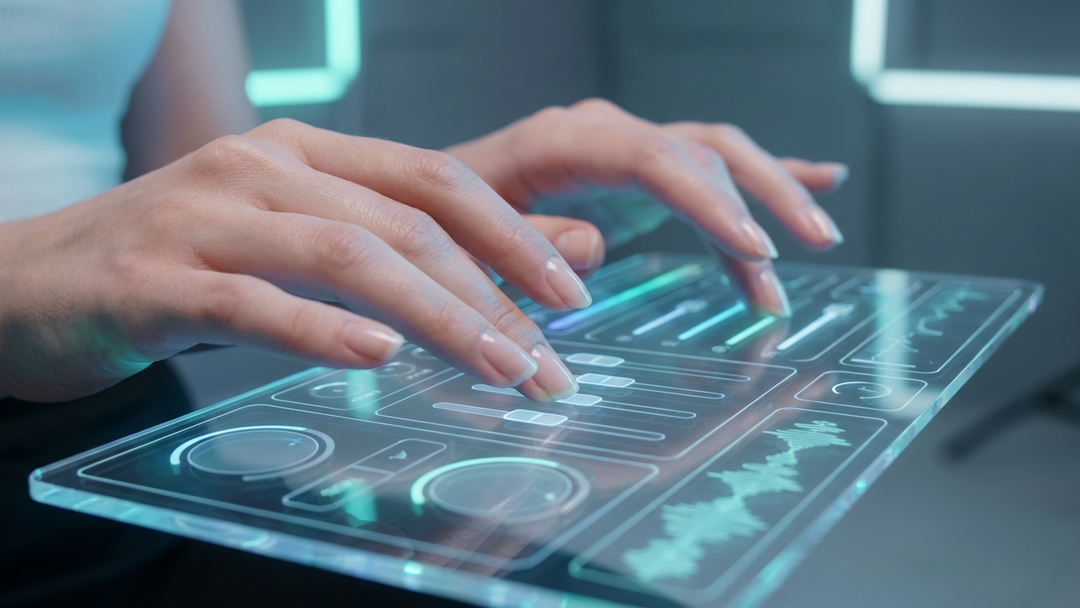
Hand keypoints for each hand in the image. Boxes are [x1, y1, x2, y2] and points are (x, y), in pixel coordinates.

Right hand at [0, 120, 584, 402]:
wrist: (29, 281)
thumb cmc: (180, 264)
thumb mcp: (292, 243)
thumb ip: (392, 249)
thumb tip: (509, 276)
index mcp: (303, 153)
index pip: (434, 180)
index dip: (512, 234)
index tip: (570, 295)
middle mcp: (260, 168)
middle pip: (404, 223)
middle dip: (491, 294)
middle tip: (547, 361)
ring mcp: (202, 217)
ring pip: (344, 256)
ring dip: (436, 316)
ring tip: (498, 369)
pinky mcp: (152, 280)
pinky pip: (250, 301)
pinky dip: (319, 329)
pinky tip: (376, 356)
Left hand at [447, 98, 848, 316]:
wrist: (425, 205)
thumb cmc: (439, 225)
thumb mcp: (466, 242)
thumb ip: (526, 242)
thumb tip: (595, 245)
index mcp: (557, 143)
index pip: (652, 158)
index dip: (709, 202)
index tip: (755, 250)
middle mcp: (598, 134)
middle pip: (698, 151)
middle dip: (758, 200)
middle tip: (802, 249)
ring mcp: (620, 150)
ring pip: (714, 157)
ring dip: (769, 196)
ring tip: (815, 238)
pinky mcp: (633, 174)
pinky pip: (709, 165)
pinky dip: (763, 175)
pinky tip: (819, 177)